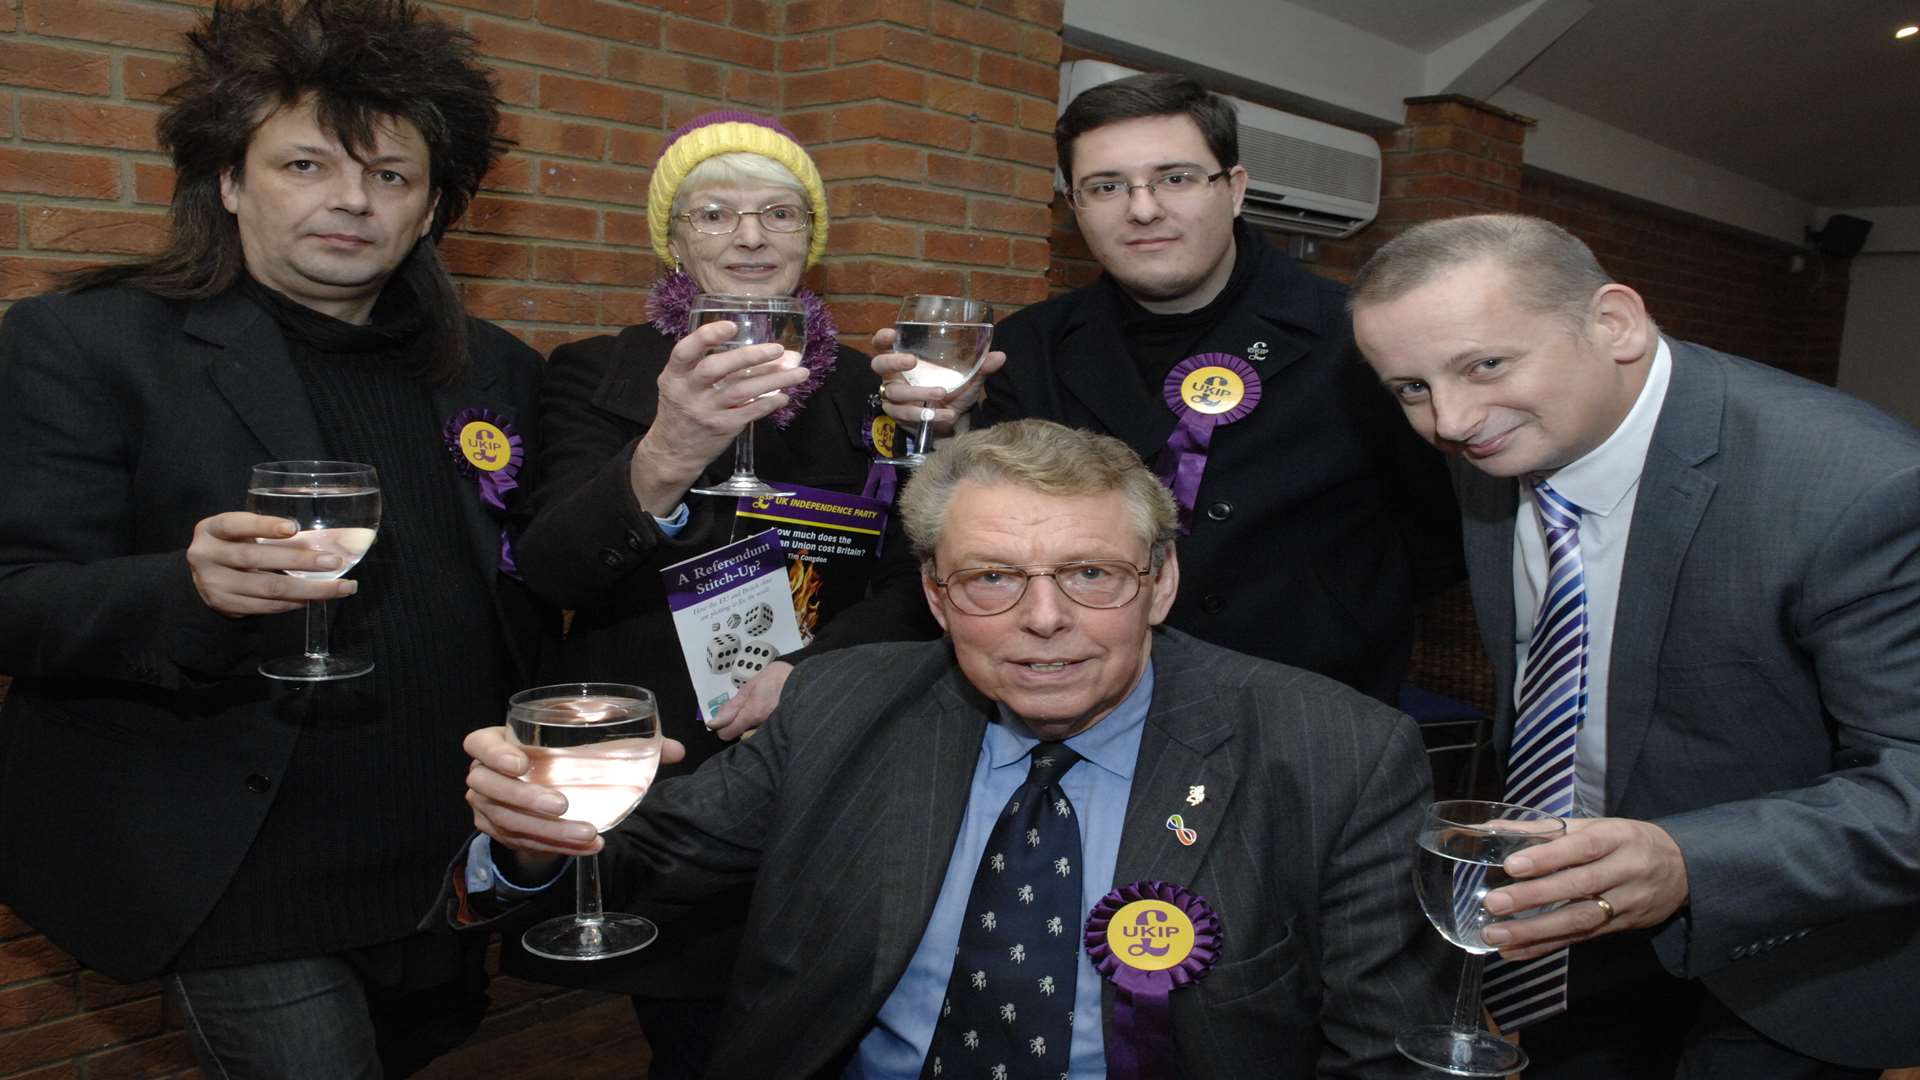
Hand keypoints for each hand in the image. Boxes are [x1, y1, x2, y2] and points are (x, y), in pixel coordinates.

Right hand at [187, 512, 357, 616]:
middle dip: (300, 561)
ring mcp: (213, 583)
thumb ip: (278, 533)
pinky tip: (314, 598)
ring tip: (339, 587)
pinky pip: (265, 606)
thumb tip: (337, 540)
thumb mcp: (245, 532)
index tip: (293, 528)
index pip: (236, 524)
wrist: (204, 576)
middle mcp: (206, 555)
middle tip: (334, 561)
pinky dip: (293, 602)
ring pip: (267, 587)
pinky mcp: (225, 605)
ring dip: (308, 588)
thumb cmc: (236, 546)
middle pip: (257, 558)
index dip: (264, 526)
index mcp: (212, 529)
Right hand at [463, 726, 687, 865]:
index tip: (523, 763)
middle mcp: (485, 776)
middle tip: (563, 806)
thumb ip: (629, 744)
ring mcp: (487, 807)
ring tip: (586, 834)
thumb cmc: (561, 758)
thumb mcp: (584, 745)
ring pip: (508, 822)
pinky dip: (554, 847)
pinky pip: (522, 843)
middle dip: (527, 799)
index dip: (494, 754)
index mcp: (498, 742)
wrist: (540, 791)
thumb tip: (676, 749)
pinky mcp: (497, 833)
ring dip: (547, 831)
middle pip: (490, 788)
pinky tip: (585, 847)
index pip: (478, 745)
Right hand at [630, 319, 808, 508]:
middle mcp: (688, 392)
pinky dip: (769, 402)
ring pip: (742, 391)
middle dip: (749, 356)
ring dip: (774, 380)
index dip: (707, 336)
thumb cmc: (682, 408)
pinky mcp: (723, 428)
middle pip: (716, 368)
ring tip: (799, 372)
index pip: (685, 351)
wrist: (674, 451)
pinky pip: (750, 412)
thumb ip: (703, 365)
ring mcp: (706, 411)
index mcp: (674, 375)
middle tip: (777, 349)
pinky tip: (784, 396)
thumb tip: (752, 347)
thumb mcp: (680, 384)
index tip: (732, 326)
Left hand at [708, 660, 791, 740]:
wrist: (808, 681)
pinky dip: (763, 728)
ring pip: (751, 736)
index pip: (726, 734)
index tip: (728, 716)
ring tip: (762, 710)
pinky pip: (764, 735)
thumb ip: (732, 706)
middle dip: (739, 726)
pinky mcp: (781, 734)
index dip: (722, 725)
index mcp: (752, 715)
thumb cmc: (778, 679)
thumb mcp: (750, 687)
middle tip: (748, 710)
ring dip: (752, 727)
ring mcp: (772, 733)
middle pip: (739, 737)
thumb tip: (712, 723)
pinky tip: (770, 715)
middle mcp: (761, 729)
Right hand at [867, 326, 1004, 431]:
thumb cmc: (951, 391)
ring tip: (942, 393)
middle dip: (893, 361)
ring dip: (918, 393)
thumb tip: (1000, 356)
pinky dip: (928, 414)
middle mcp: (894, 376)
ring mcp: (894, 396)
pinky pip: (907, 414)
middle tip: (912, 361)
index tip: (891, 334)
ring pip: (895, 393)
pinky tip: (947, 414)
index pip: (883, 344)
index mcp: (904, 358)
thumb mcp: (967, 378)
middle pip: (879, 365)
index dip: (882, 338)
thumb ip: (981, 367)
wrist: (950, 420)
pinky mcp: (898, 415)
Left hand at [1481, 817, 1690, 960]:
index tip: (1512, 865)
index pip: (1581, 848)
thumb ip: (1544, 829)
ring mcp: (1625, 903)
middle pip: (1578, 886)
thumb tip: (1490, 827)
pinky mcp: (1620, 928)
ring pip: (1580, 919)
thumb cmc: (1625, 842)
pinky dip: (1545, 946)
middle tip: (1494, 904)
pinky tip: (1515, 951)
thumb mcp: (1594, 827)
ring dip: (1535, 931)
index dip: (1548, 857)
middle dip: (1534, 897)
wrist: (1684, 870)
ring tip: (1497, 935)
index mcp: (1616, 838)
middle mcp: (1624, 871)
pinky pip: (1581, 938)